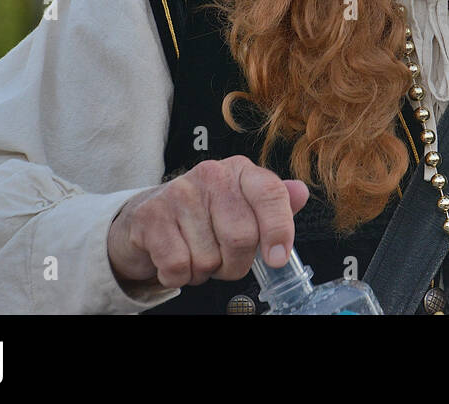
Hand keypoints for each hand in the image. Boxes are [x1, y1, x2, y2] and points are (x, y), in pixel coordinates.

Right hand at [108, 155, 309, 288]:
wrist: (147, 217)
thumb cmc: (203, 214)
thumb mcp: (243, 205)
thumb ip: (275, 203)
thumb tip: (301, 193)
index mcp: (241, 171)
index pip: (271, 194)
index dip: (279, 229)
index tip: (278, 257)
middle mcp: (211, 175)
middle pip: (242, 237)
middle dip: (235, 263)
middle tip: (223, 259)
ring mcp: (179, 193)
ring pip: (209, 258)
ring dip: (204, 271)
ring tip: (195, 253)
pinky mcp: (151, 217)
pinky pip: (178, 266)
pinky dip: (179, 276)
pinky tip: (176, 259)